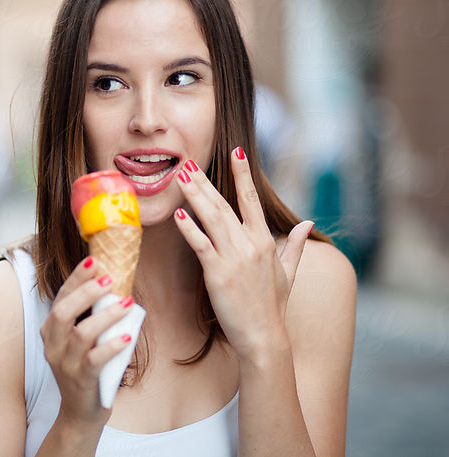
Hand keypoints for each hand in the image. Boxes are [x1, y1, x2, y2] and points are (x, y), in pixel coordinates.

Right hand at [40, 256, 134, 425]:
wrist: (79, 411)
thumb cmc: (85, 367)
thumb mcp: (81, 340)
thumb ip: (90, 316)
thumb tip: (115, 285)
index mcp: (51, 330)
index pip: (61, 297)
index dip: (76, 278)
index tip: (94, 260)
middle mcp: (53, 344)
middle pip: (64, 312)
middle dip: (86, 292)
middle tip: (110, 279)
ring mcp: (65, 363)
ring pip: (81, 333)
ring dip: (106, 315)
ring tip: (127, 302)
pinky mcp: (80, 379)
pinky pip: (95, 359)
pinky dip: (112, 346)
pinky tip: (127, 337)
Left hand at [173, 148, 312, 361]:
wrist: (265, 336)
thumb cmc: (274, 306)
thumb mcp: (290, 272)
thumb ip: (297, 245)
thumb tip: (308, 223)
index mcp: (265, 241)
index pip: (252, 199)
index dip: (243, 174)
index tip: (236, 151)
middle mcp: (250, 244)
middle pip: (225, 204)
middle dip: (205, 181)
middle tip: (188, 161)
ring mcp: (234, 258)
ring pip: (211, 219)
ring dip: (194, 195)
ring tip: (180, 176)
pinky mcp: (218, 273)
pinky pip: (201, 245)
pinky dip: (190, 228)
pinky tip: (179, 213)